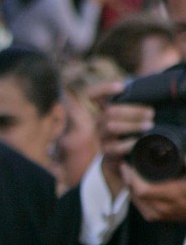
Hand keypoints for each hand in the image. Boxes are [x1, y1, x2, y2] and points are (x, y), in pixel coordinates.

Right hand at [89, 80, 154, 197]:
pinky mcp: (107, 152)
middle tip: (151, 112)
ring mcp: (102, 137)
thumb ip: (138, 100)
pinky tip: (138, 142)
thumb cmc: (138, 127)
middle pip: (110, 111)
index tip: (122, 87)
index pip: (93, 94)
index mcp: (105, 108)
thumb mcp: (137, 112)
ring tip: (149, 125)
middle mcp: (100, 121)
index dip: (103, 89)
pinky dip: (126, 144)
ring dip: (131, 125)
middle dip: (132, 111)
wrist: (130, 156)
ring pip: (110, 127)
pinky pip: (114, 147)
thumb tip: (148, 90)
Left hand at [120, 162, 185, 221]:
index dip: (132, 177)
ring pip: (137, 202)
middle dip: (129, 180)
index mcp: (176, 194)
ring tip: (129, 175)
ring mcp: (163, 215)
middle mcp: (167, 208)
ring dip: (131, 188)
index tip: (128, 164)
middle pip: (137, 195)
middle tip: (126, 167)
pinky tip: (136, 188)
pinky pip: (142, 209)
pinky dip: (137, 198)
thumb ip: (185, 162)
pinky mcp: (161, 219)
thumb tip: (180, 155)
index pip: (143, 190)